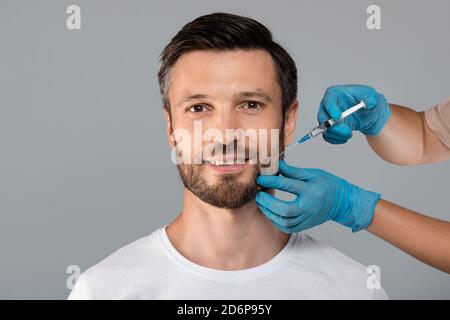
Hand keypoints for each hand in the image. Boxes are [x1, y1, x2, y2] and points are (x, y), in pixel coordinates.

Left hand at [255, 160, 380, 232]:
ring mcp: (307, 218)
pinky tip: (270, 212)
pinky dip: (276, 221)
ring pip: (284, 222)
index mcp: (311, 191)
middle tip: (259, 194)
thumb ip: (293, 171)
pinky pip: (287, 227)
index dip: (271, 181)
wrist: (342, 202)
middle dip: (268, 202)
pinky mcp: (305, 225)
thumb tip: (277, 165)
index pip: (287, 186)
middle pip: (285, 209)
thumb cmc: (328, 185)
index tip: (261, 178)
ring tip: (262, 202)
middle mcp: (309, 207)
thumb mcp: (312, 173)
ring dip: (270, 212)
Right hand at [318, 84, 390, 143]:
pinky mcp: (329, 128)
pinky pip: (327, 136)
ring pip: (324, 129)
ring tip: (349, 134)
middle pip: (323, 117)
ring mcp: (326, 117)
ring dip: (337, 134)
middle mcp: (327, 105)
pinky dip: (336, 139)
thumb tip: (369, 103)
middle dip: (333, 127)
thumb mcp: (372, 95)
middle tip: (347, 131)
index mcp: (334, 94)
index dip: (331, 109)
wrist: (368, 112)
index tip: (338, 118)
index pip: (328, 101)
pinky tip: (345, 137)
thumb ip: (371, 98)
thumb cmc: (367, 100)